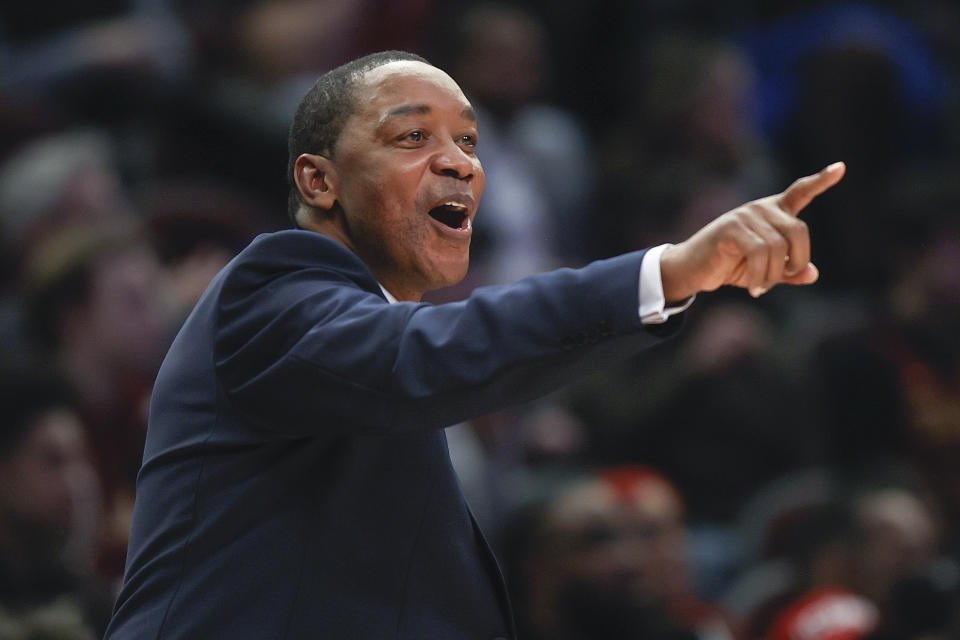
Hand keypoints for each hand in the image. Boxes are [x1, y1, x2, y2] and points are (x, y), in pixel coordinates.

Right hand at [660, 162, 844, 300]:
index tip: (840, 168)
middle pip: (799, 230)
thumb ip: (789, 272)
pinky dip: (760, 277)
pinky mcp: (732, 228)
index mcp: (773, 212)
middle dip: (797, 260)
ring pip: (778, 247)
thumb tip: (813, 274)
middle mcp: (762, 208)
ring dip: (773, 275)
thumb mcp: (765, 272)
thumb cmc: (730, 266)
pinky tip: (754, 288)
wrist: (693, 270)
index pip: (800, 192)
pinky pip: (759, 253)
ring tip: (761, 287)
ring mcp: (746, 215)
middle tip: (782, 278)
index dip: (821, 180)